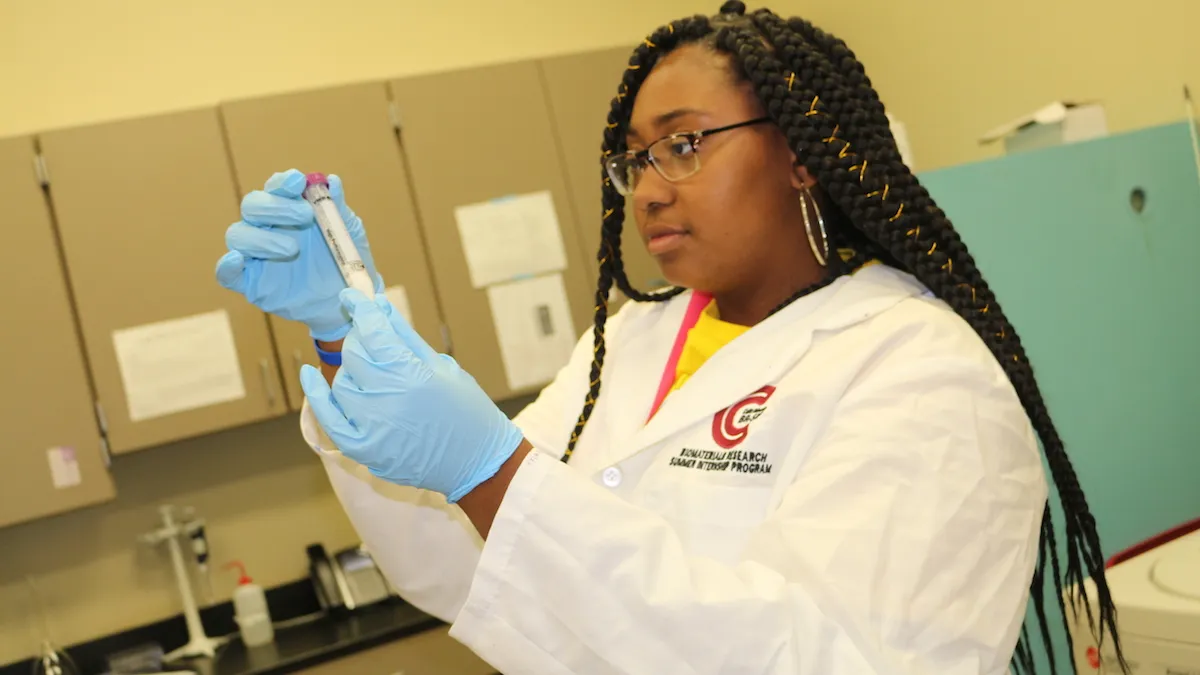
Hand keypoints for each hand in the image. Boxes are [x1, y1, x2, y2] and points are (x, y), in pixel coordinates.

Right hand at [216, 169, 383, 341]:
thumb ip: (337, 208)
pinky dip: (227, 265)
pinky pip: (227, 273)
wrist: (347, 298)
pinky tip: (237, 260)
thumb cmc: (343, 259)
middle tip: (305, 216)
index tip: (297, 181)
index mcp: (287, 210)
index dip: (282, 183)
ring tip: (293, 249)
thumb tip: (332, 181)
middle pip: (252, 206)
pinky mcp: (250, 282)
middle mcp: (266, 227)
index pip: (275, 189)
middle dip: (275, 206)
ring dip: (261, 238)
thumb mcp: (348, 233)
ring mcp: (255, 255)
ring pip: (238, 235)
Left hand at [299, 289, 525, 502]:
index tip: (353, 295)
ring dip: (353, 370)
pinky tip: (309, 375)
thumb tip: (380, 305)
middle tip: (371, 337)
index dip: (361, 308)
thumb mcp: (443, 367)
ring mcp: (371, 427)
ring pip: (342, 382)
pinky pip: (328, 417)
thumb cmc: (467, 412)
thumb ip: (406, 336)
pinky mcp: (362, 449)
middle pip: (354, 354)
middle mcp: (386, 400)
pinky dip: (317, 394)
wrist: (476, 462)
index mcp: (411, 375)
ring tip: (373, 372)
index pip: (373, 331)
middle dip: (360, 339)